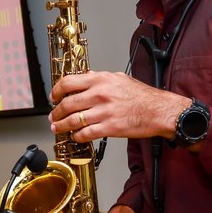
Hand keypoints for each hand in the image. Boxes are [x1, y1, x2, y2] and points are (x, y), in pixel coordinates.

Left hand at [48, 71, 188, 142]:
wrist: (158, 110)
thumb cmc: (142, 95)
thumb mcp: (119, 78)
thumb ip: (100, 78)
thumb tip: (86, 76)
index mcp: (100, 80)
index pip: (68, 82)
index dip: (56, 91)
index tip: (53, 97)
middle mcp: (99, 94)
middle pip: (67, 103)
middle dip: (56, 112)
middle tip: (53, 116)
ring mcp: (104, 112)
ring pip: (73, 120)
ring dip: (62, 126)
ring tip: (58, 128)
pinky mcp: (109, 128)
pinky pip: (86, 133)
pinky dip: (77, 136)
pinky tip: (75, 136)